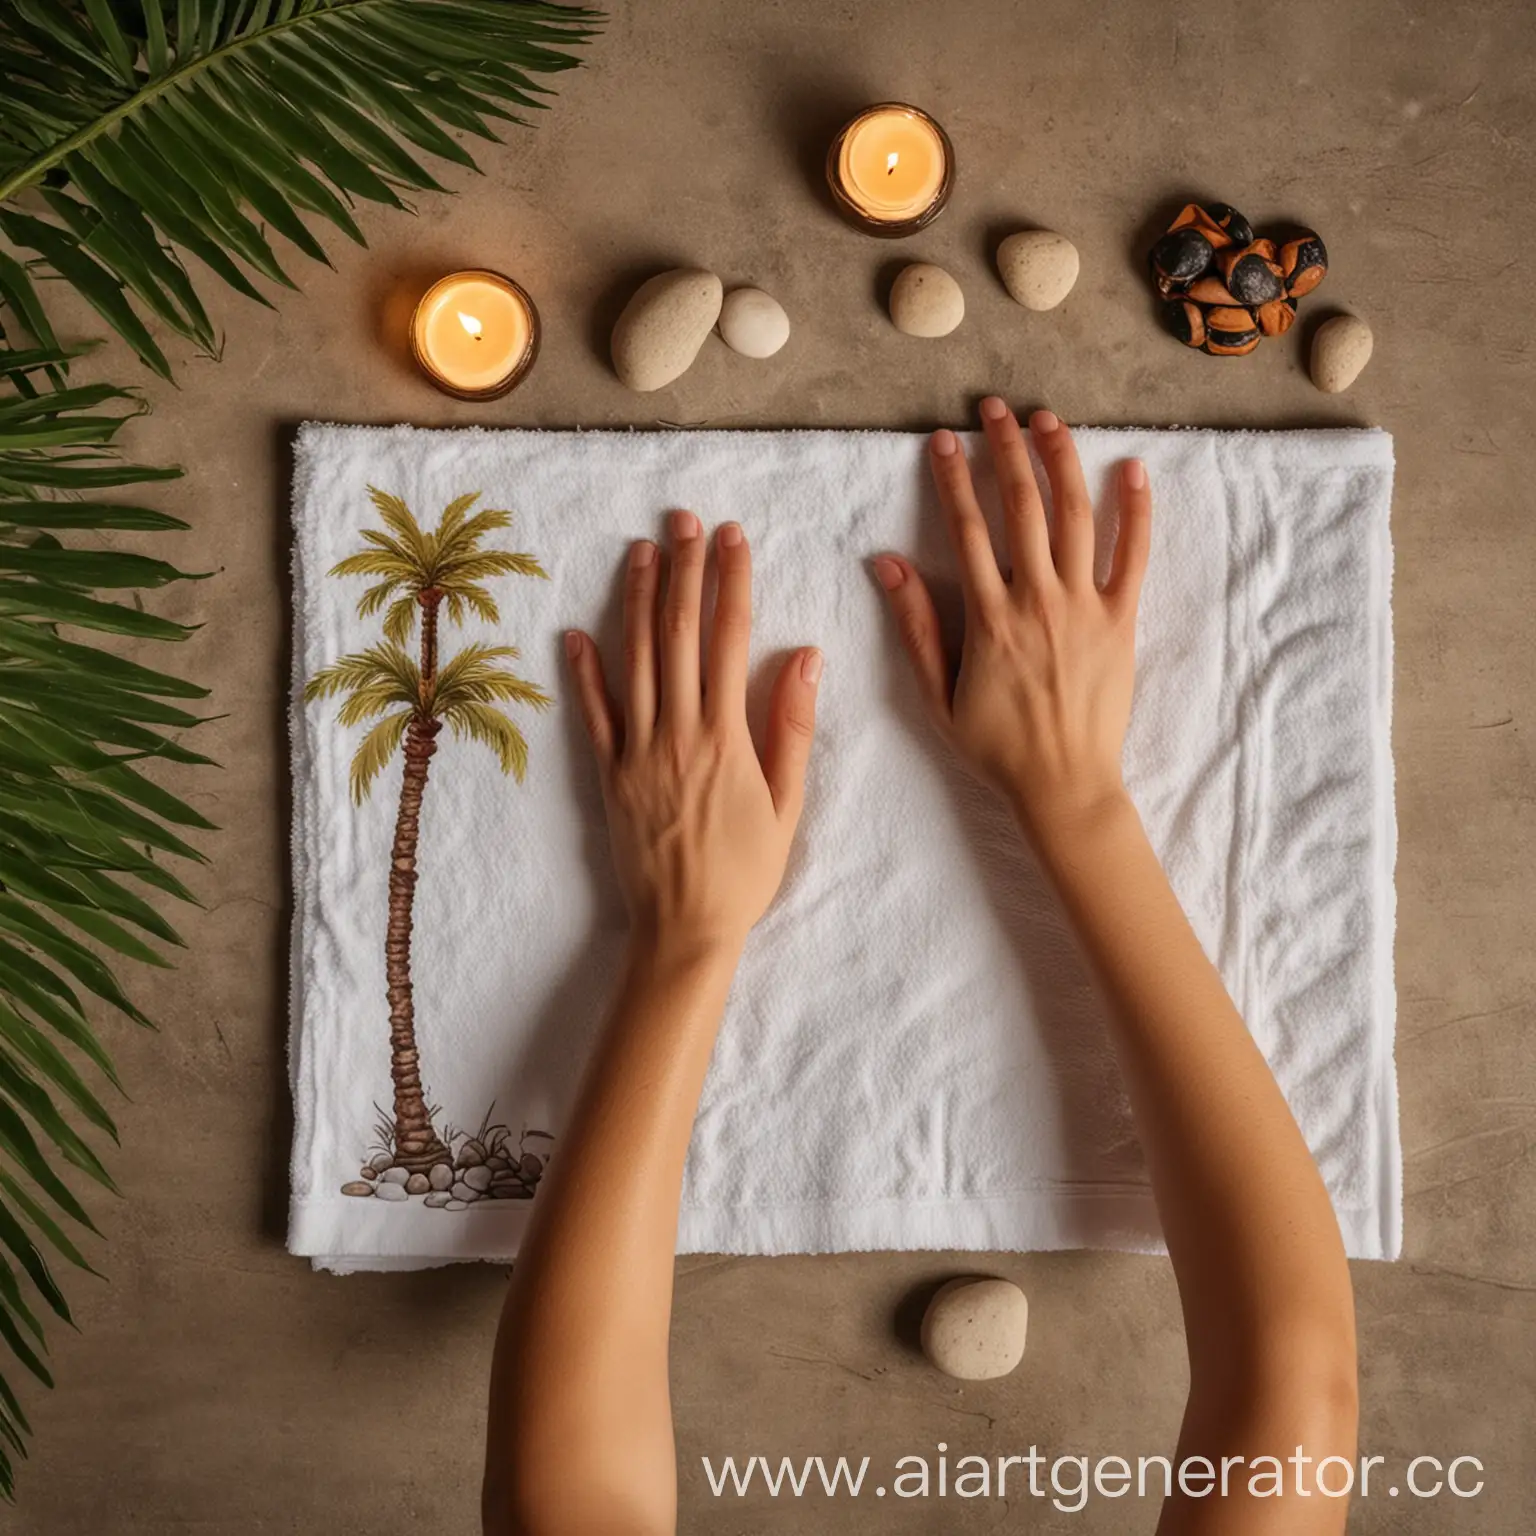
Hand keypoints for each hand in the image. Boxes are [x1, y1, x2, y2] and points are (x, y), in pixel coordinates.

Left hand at [565, 512, 820, 957]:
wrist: (686, 928)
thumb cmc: (746, 871)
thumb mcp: (788, 803)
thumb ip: (791, 727)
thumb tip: (804, 655)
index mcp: (724, 736)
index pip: (726, 640)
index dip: (730, 583)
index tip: (733, 538)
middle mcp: (675, 733)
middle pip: (675, 635)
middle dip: (682, 572)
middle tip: (685, 521)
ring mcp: (635, 751)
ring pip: (632, 660)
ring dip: (635, 601)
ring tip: (640, 551)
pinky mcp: (608, 775)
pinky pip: (593, 714)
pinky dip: (583, 672)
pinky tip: (575, 633)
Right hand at [875, 398, 1150, 845]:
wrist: (1065, 784)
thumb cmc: (996, 747)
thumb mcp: (937, 695)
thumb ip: (916, 627)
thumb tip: (887, 565)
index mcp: (989, 617)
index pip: (966, 528)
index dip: (953, 477)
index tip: (944, 439)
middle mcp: (1037, 600)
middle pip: (1021, 507)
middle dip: (1006, 449)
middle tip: (995, 408)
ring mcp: (1084, 607)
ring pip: (1074, 516)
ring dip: (1060, 461)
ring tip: (1047, 420)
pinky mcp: (1122, 620)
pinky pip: (1132, 555)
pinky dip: (1134, 510)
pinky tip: (1131, 468)